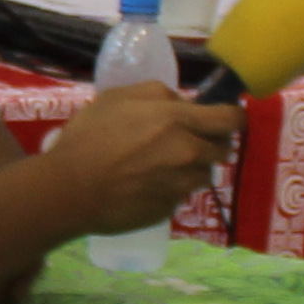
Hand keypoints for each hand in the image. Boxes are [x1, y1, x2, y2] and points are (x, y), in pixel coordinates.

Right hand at [47, 84, 240, 233]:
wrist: (69, 190)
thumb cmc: (88, 138)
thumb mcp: (116, 98)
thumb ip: (156, 94)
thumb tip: (181, 102)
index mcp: (178, 120)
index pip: (231, 118)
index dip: (233, 116)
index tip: (225, 117)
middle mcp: (189, 153)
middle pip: (223, 148)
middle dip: (211, 143)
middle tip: (186, 142)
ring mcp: (182, 185)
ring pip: (204, 174)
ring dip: (191, 169)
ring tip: (160, 167)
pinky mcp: (171, 209)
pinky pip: (182, 195)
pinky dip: (171, 189)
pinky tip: (144, 186)